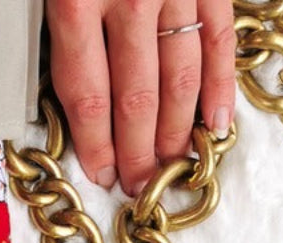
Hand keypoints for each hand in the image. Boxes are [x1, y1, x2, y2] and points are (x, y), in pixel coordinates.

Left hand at [46, 0, 236, 195]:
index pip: (88, 97)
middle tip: (139, 184)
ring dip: (177, 130)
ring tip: (172, 164)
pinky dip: (221, 85)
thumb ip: (61, 37)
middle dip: (138, 152)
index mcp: (77, 3)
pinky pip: (218, 39)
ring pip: (180, 78)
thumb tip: (81, 112)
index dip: (96, 146)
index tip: (102, 174)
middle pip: (137, 99)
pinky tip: (218, 123)